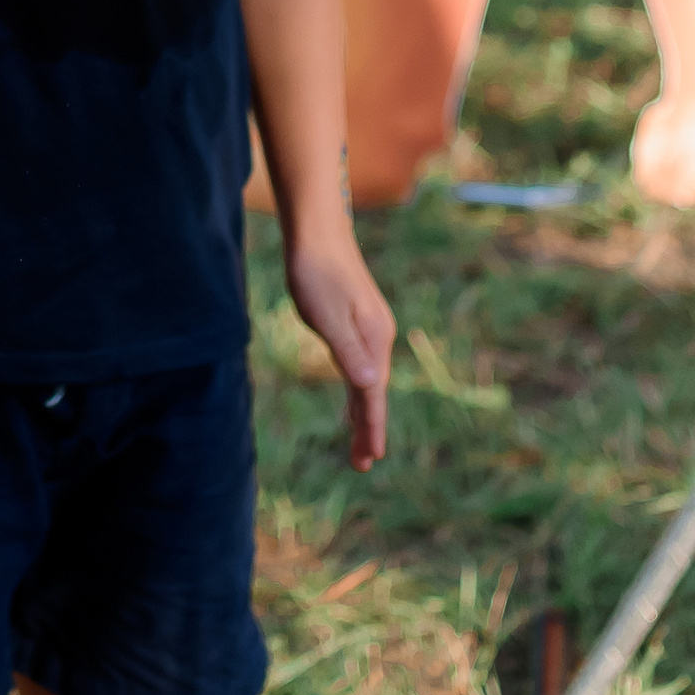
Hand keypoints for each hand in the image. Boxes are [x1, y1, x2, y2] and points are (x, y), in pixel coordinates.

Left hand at [283, 228, 393, 470]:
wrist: (317, 230)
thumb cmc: (316, 270)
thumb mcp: (326, 315)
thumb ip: (348, 351)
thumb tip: (371, 386)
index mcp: (373, 338)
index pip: (373, 394)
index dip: (371, 426)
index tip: (370, 458)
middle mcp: (378, 335)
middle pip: (374, 391)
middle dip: (369, 427)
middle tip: (362, 463)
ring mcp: (370, 327)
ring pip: (369, 379)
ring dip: (365, 410)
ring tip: (361, 442)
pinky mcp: (358, 319)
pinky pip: (362, 364)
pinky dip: (360, 388)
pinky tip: (356, 395)